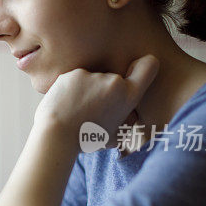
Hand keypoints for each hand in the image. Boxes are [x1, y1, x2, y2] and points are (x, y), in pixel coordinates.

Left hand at [34, 54, 159, 144]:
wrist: (56, 135)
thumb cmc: (86, 140)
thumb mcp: (115, 136)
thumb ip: (125, 121)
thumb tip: (127, 116)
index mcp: (128, 95)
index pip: (149, 65)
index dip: (144, 66)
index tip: (135, 71)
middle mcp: (113, 81)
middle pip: (113, 79)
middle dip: (105, 91)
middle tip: (92, 111)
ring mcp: (92, 75)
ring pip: (93, 80)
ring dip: (87, 90)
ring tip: (76, 110)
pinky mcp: (73, 74)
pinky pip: (76, 80)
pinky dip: (71, 89)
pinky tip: (65, 104)